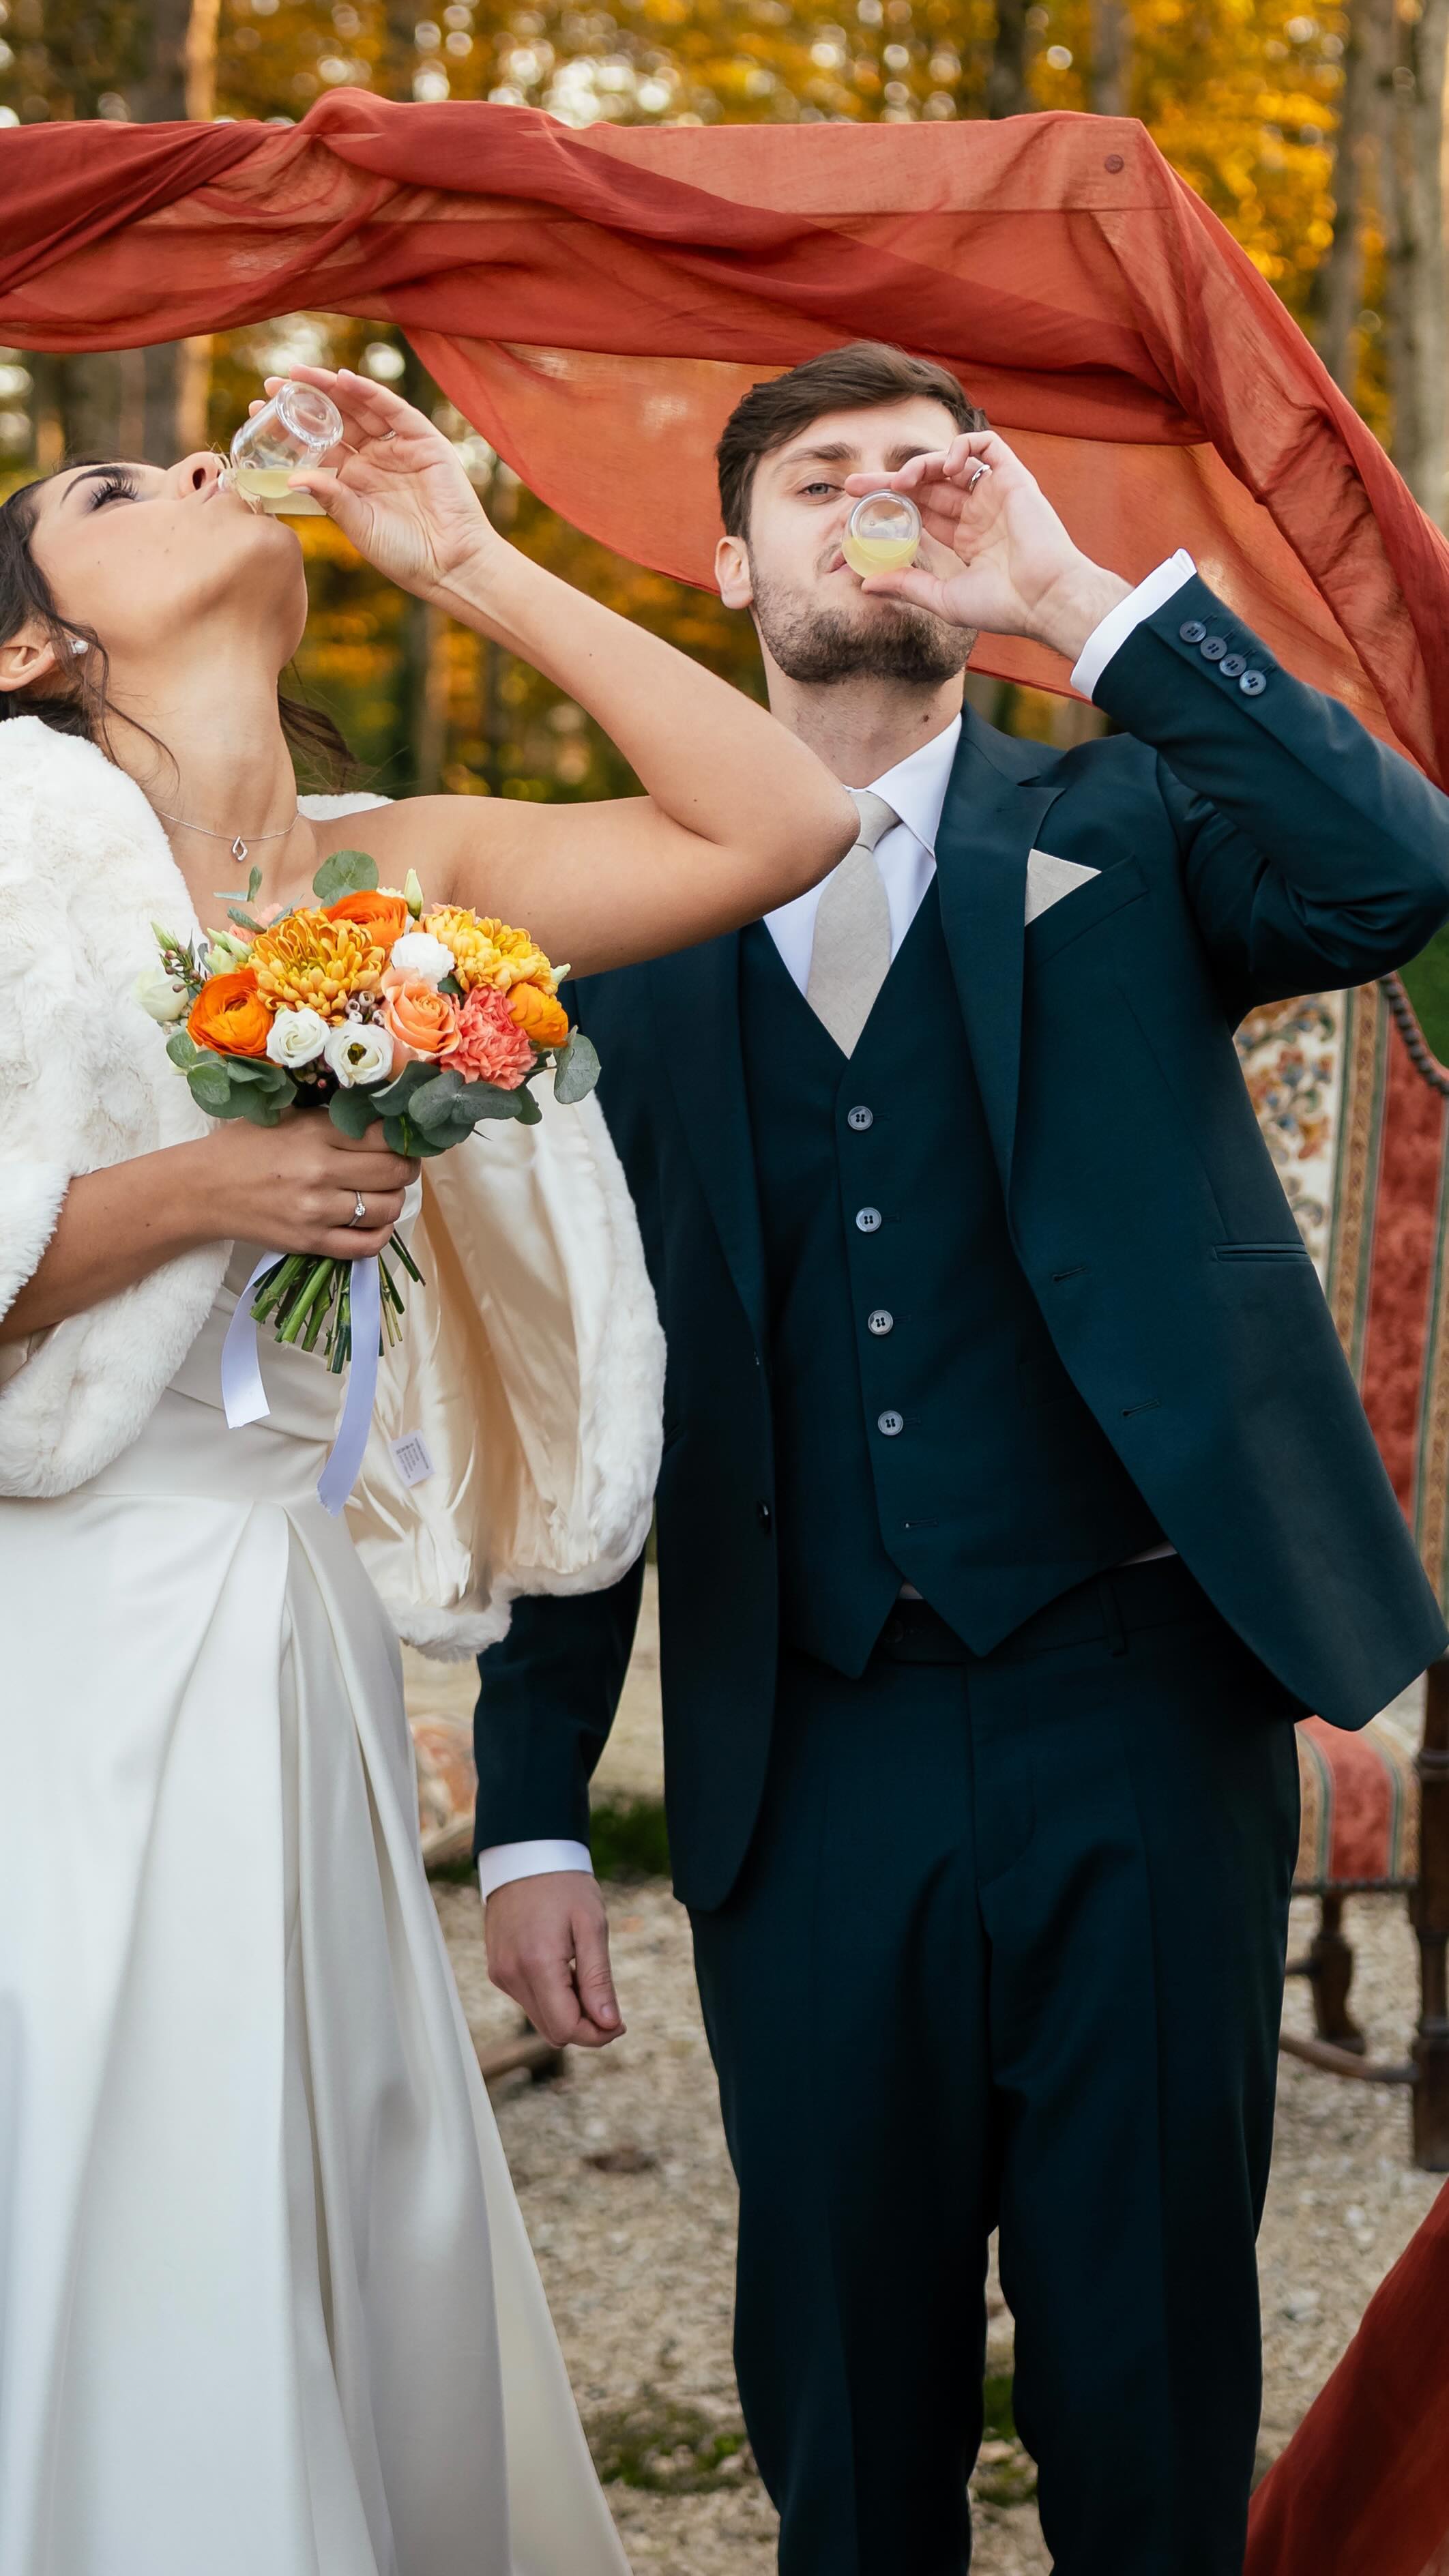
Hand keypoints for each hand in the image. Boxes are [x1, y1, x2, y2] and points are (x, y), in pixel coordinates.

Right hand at [200, 1113, 419, 1258]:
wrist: (202, 1189)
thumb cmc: (244, 1148)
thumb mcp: (289, 1118)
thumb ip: (334, 1121)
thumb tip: (384, 1122)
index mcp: (315, 1133)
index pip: (384, 1136)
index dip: (403, 1139)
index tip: (403, 1140)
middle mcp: (320, 1172)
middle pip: (394, 1172)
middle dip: (406, 1168)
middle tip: (400, 1166)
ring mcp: (316, 1211)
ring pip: (386, 1208)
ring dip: (394, 1200)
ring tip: (383, 1192)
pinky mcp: (310, 1242)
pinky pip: (366, 1245)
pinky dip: (381, 1234)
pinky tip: (375, 1222)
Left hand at [258, 365, 499, 600]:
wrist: (451, 565)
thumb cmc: (405, 555)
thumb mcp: (358, 526)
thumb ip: (330, 498)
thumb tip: (292, 475)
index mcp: (354, 481)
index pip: (317, 446)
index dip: (290, 428)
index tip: (257, 412)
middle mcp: (374, 459)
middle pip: (335, 420)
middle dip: (304, 400)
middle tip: (272, 384)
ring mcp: (398, 448)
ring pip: (360, 409)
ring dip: (331, 388)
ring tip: (299, 374)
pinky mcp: (423, 441)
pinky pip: (393, 410)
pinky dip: (370, 392)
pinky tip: (344, 379)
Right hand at [485, 1871, 624, 2049]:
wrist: (526, 1855)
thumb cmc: (564, 1885)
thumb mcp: (592, 1927)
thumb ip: (598, 1979)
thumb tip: (609, 2024)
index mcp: (536, 1965)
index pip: (566, 2028)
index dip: (597, 2034)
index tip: (619, 2022)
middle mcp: (511, 1975)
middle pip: (552, 2031)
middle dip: (584, 2025)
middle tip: (606, 1999)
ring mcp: (500, 1974)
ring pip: (540, 2018)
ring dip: (567, 2010)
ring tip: (581, 1971)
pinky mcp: (497, 1970)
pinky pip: (528, 2000)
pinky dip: (550, 1996)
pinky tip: (562, 1966)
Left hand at [844, 429, 1130, 661]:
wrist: (1045, 599)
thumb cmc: (1002, 606)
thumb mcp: (943, 599)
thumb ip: (907, 585)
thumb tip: (865, 583)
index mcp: (965, 538)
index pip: (919, 512)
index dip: (889, 506)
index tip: (856, 508)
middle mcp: (978, 512)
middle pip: (927, 485)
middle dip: (890, 481)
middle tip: (856, 484)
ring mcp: (995, 493)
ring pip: (950, 463)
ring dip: (921, 464)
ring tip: (903, 480)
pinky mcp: (1014, 477)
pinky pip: (986, 445)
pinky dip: (961, 445)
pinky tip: (944, 465)